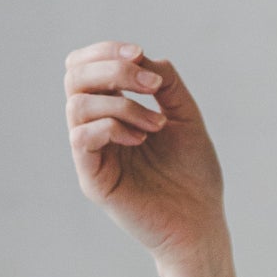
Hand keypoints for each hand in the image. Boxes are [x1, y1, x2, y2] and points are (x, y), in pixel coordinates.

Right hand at [64, 41, 226, 267]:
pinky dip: (111, 126)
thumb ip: (167, 84)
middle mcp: (96, 129)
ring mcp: (91, 154)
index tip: (140, 54)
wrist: (202, 224)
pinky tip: (141, 139)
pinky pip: (81, 138)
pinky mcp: (92, 179)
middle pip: (74, 78)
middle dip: (112, 69)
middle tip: (152, 86)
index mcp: (113, 111)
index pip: (86, 68)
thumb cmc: (194, 175)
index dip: (106, 52)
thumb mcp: (186, 117)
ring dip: (122, 104)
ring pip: (77, 105)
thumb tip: (144, 58)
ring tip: (157, 125)